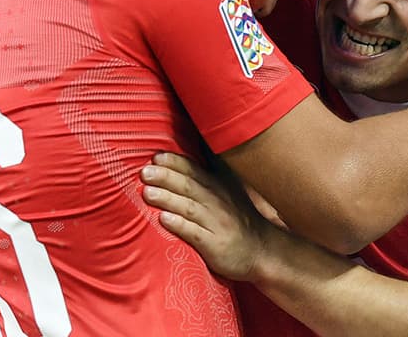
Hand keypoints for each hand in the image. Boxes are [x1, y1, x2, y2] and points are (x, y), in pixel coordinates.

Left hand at [140, 152, 272, 282]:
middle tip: (145, 172)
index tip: (156, 157)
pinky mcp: (215, 244)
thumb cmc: (236, 220)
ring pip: (189, 207)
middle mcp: (217, 201)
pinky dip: (180, 225)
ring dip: (168, 199)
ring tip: (147, 193)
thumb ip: (203, 179)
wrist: (262, 251)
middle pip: (188, 186)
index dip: (174, 163)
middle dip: (166, 177)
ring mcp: (217, 223)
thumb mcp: (225, 193)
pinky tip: (164, 220)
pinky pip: (196, 233)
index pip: (193, 170)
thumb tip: (174, 163)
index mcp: (216, 186)